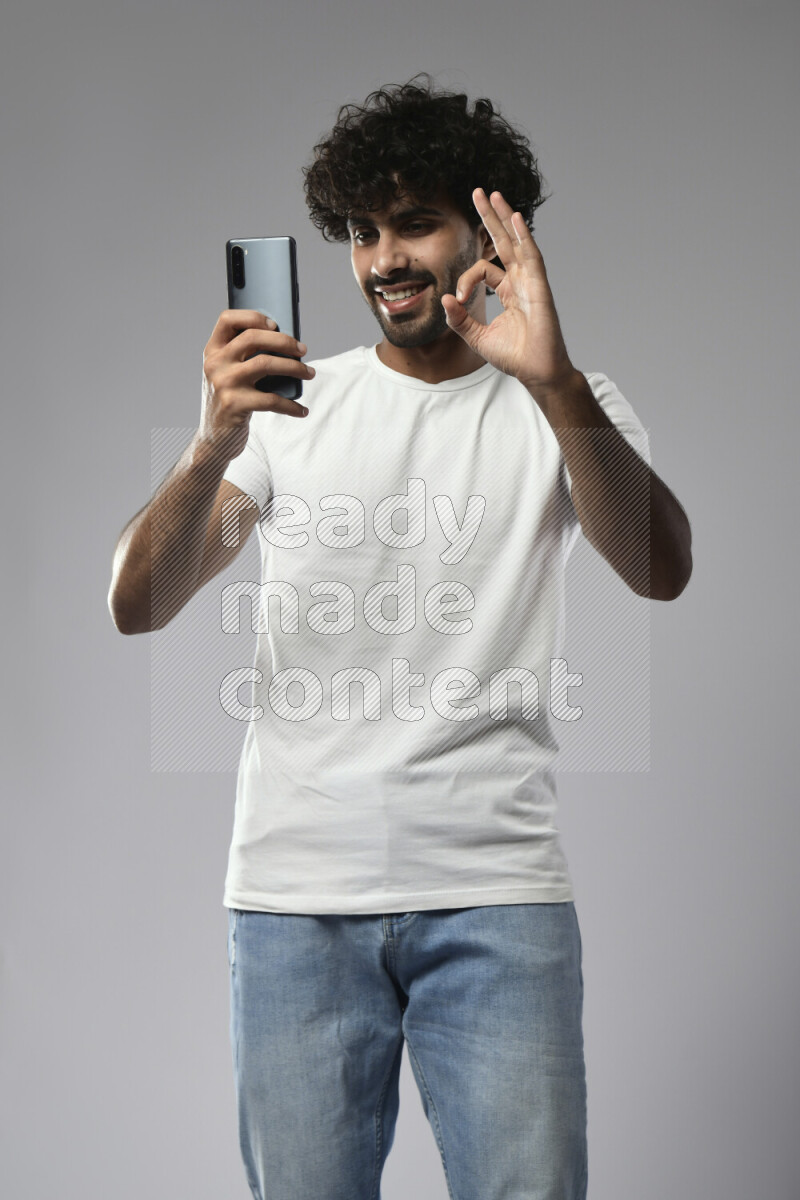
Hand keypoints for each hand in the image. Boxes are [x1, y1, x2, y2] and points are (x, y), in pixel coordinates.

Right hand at [200, 309, 313, 461]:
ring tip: (310, 373)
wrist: (214, 439)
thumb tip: (287, 343)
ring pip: (266, 363)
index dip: (253, 317)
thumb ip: (245, 356)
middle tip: (303, 350)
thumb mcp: (229, 375)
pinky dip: (292, 406)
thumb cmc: (231, 401)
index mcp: (212, 351)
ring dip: (295, 367)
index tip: (275, 325)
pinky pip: (271, 400)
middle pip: (253, 337)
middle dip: (284, 341)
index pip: (227, 319)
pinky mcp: (234, 405)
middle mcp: (215, 364)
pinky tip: (302, 410)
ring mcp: (223, 383)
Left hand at [441, 188, 576, 393]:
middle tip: (478, 192)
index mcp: (508, 291)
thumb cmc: (514, 356)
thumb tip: (443, 298)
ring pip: (517, 241)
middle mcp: (520, 281)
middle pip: (503, 241)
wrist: (535, 371)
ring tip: (493, 194)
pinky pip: (531, 256)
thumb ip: (459, 319)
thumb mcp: (477, 337)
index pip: (483, 270)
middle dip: (490, 217)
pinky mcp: (539, 287)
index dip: (465, 279)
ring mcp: (531, 282)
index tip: (456, 299)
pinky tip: (513, 218)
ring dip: (504, 217)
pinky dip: (523, 236)